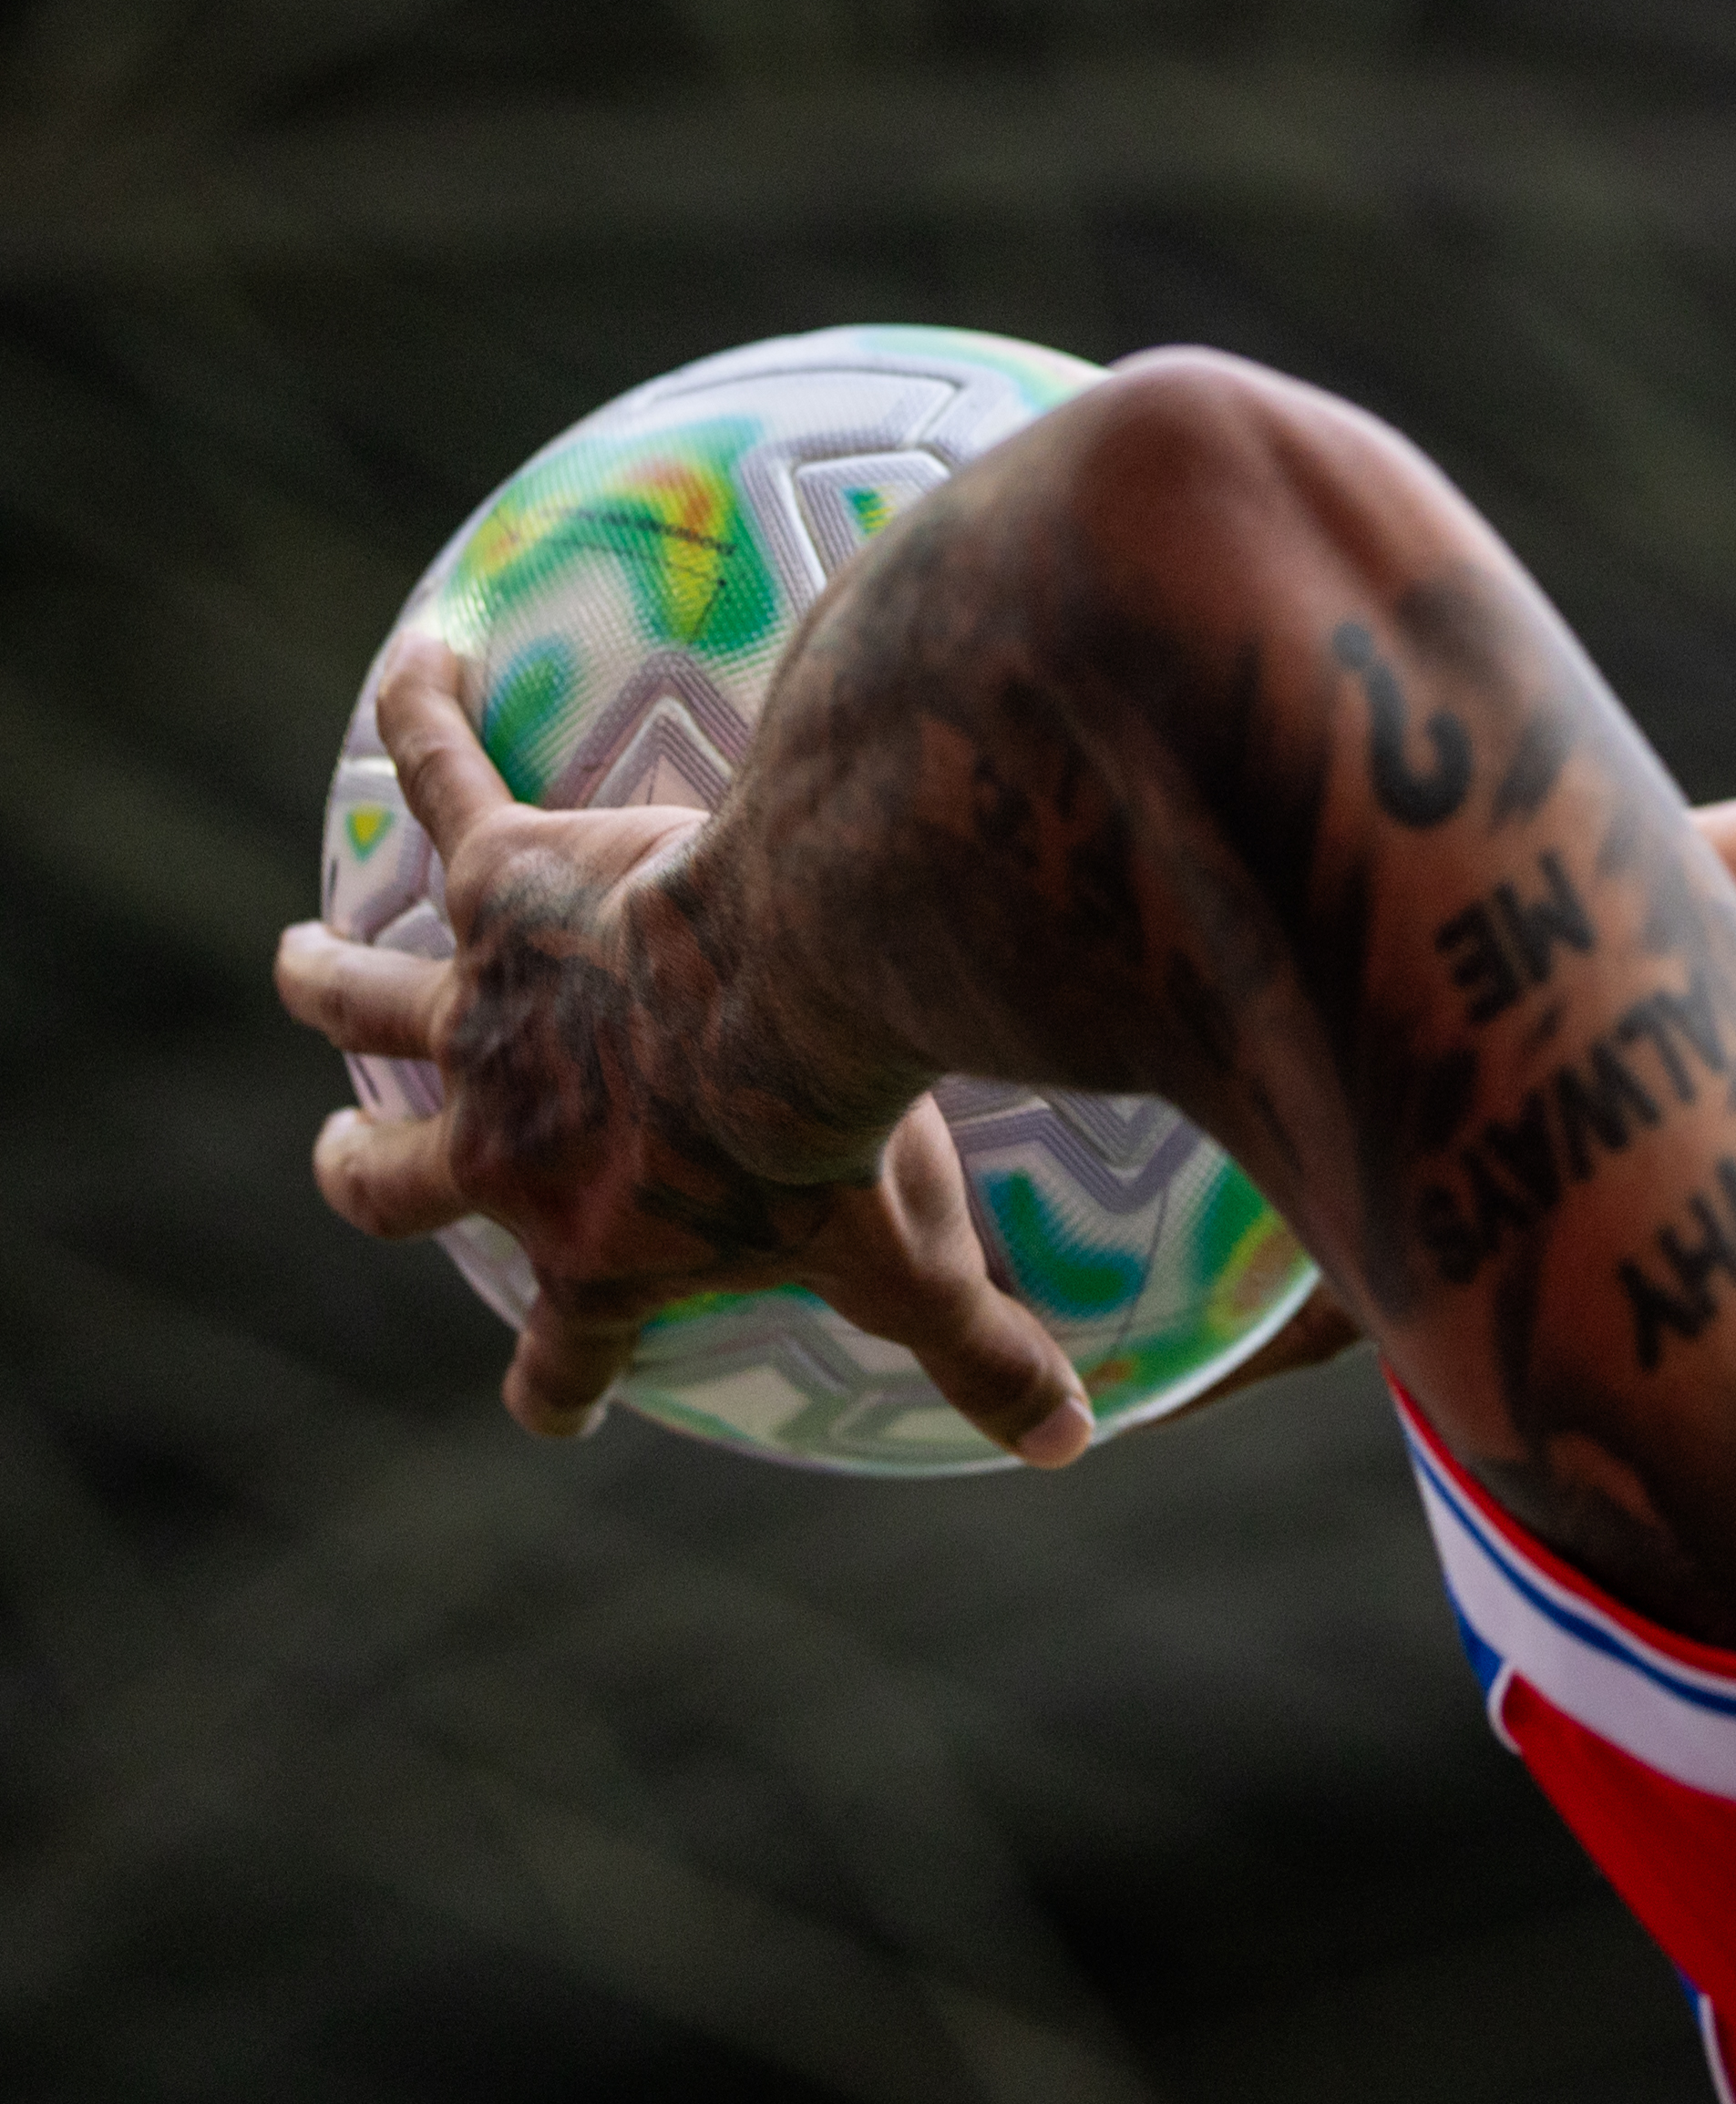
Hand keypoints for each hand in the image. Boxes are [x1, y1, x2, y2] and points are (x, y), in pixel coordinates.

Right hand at [271, 644, 1095, 1463]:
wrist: (803, 983)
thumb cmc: (848, 1132)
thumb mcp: (913, 1263)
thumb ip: (981, 1354)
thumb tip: (1072, 1444)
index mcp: (602, 1247)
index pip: (567, 1354)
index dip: (558, 1389)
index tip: (557, 1407)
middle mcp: (512, 1139)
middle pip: (391, 1188)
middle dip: (358, 1178)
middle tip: (342, 1162)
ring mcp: (489, 1006)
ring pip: (363, 1000)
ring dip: (326, 983)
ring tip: (296, 962)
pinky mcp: (506, 882)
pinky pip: (441, 778)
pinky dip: (421, 716)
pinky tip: (427, 659)